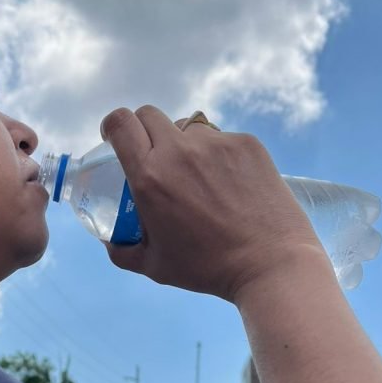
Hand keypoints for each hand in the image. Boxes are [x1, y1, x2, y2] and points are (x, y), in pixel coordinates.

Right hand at [99, 105, 326, 302]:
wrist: (271, 264)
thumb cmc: (208, 268)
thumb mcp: (154, 265)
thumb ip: (122, 251)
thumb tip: (110, 241)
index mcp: (149, 177)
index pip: (122, 123)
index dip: (113, 125)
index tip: (115, 137)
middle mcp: (179, 152)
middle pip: (149, 115)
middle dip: (144, 130)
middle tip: (153, 155)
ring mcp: (215, 144)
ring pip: (187, 129)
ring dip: (183, 145)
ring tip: (200, 179)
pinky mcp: (245, 144)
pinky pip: (220, 139)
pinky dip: (217, 155)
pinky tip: (229, 184)